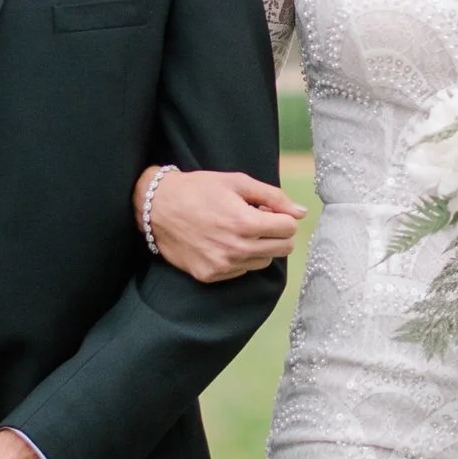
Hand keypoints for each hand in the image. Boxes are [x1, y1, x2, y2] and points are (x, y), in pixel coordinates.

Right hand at [140, 168, 304, 283]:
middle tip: (256, 220)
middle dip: (276, 233)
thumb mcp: (237, 182)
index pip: (289, 229)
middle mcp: (236, 249)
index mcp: (245, 223)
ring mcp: (223, 266)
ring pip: (263, 262)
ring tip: (236, 230)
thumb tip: (300, 213)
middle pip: (283, 248)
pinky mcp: (210, 276)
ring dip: (258, 247)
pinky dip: (239, 258)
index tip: (268, 210)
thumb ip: (273, 196)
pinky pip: (241, 271)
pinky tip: (222, 242)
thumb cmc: (198, 189)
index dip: (282, 216)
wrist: (157, 208)